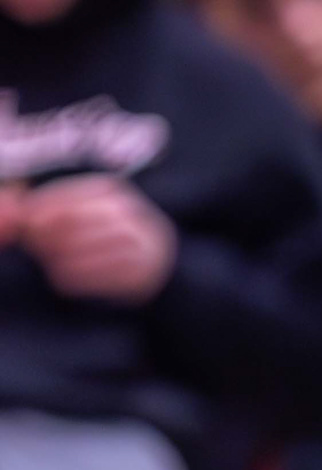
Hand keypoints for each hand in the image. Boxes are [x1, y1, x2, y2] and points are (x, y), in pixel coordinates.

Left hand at [19, 175, 175, 301]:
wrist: (160, 260)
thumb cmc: (105, 232)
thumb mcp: (82, 208)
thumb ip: (42, 205)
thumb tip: (8, 202)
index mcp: (111, 189)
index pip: (61, 196)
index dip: (33, 212)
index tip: (23, 227)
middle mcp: (130, 212)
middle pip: (69, 221)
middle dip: (43, 237)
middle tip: (34, 248)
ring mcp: (139, 243)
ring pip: (78, 250)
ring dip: (54, 260)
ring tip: (49, 264)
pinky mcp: (140, 274)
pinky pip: (91, 277)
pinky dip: (69, 280)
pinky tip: (62, 280)